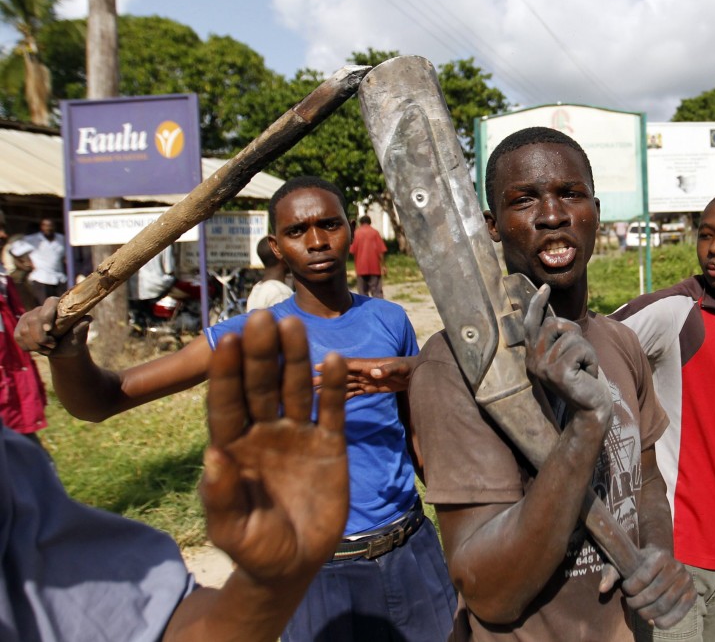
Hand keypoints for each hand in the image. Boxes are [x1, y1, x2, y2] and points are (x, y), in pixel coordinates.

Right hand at [14, 296, 89, 357]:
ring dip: (36, 345)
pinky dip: (28, 347)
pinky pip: (18, 338)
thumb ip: (80, 328)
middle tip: (53, 345)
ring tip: (49, 348)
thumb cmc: (73, 341)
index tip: (49, 330)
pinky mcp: (20, 328)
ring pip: (24, 332)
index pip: (50, 302)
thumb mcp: (79, 337)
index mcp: (58, 306)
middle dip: (42, 338)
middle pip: (33, 321)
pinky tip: (39, 348)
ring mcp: (28, 318)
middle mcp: (40, 309)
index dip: (46, 315)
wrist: (63, 351)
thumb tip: (88, 318)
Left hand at [200, 311, 348, 585]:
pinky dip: (332, 386)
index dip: (228, 372)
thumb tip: (211, 456)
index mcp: (232, 447)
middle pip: (260, 385)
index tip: (228, 341)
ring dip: (294, 358)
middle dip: (261, 353)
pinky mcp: (329, 445)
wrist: (295, 566)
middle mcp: (263, 432)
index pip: (227, 402)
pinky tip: (335, 359)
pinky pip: (331, 410)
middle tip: (262, 317)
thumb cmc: (255, 548)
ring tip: (294, 326)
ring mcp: (297, 435)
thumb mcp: (231, 531)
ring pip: (294, 388)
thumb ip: (220, 496)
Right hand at [314, 355, 415, 398]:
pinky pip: (354, 391)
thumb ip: (388, 369)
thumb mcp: (401, 368)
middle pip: (342, 374)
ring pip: (345, 383)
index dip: (333, 366)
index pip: (348, 364)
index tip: (316, 367)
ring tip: (313, 393)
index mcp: (369, 364)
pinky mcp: (371, 387)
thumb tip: (374, 372)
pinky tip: (332, 401)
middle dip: (326, 378)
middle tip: (306, 382)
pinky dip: (343, 395)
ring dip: (331, 387)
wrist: (420, 374)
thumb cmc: (411, 368)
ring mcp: (367, 379)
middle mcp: (365, 371)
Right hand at [523, 284, 609, 415]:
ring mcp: (543, 368)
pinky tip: (588, 375)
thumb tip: (554, 317)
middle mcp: (533, 361)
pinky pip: (581, 349)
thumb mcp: (567, 356)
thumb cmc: (582, 380)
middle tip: (581, 356)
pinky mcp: (558, 373)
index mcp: (533, 356)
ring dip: (586, 350)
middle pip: (555, 324)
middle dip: (576, 334)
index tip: (544, 287)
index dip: (537, 304)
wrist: (591, 410)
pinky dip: (591, 360)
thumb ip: (558, 339)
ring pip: (572, 336)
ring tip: (584, 369)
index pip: (531, 324)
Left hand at [611, 544, 695, 629]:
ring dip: (648, 613)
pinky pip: (679, 614)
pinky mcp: (692, 594)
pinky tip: (653, 621)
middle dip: (637, 603)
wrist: (661, 565)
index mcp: (660, 554)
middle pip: (653, 594)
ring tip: (640, 612)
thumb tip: (602, 588)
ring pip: (664, 606)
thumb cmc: (638, 565)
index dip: (630, 588)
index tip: (626, 589)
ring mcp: (687, 580)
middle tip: (631, 604)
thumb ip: (610, 573)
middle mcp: (677, 565)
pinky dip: (664, 622)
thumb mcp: (622, 564)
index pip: (642, 577)